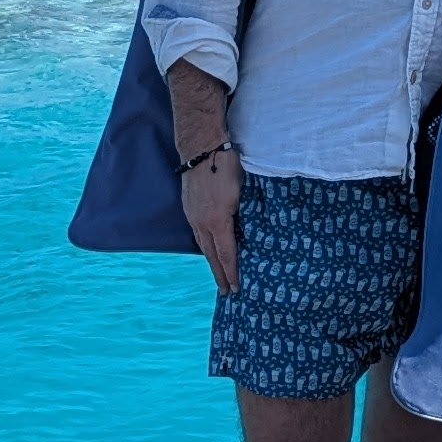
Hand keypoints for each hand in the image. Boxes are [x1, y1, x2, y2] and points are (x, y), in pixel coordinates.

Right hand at [181, 146, 242, 290]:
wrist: (202, 149)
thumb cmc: (228, 166)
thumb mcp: (243, 192)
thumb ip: (245, 214)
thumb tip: (252, 230)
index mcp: (218, 221)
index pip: (227, 254)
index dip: (232, 272)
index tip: (236, 288)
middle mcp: (202, 223)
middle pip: (211, 255)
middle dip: (220, 274)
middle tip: (226, 292)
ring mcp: (192, 216)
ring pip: (202, 245)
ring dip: (211, 261)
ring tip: (218, 275)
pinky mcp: (188, 209)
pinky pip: (197, 234)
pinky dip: (204, 246)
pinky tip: (209, 249)